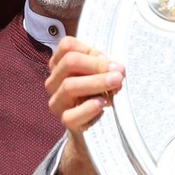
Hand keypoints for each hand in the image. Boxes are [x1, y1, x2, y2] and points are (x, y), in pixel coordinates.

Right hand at [46, 37, 124, 174]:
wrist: (96, 128)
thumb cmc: (100, 92)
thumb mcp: (100, 74)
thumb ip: (104, 64)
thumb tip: (116, 66)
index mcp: (60, 65)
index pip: (67, 46)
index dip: (91, 50)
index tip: (111, 60)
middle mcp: (54, 81)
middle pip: (69, 62)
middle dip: (98, 65)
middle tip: (120, 71)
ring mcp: (57, 102)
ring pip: (69, 86)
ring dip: (96, 82)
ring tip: (116, 82)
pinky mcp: (65, 121)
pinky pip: (72, 115)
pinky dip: (88, 108)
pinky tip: (102, 104)